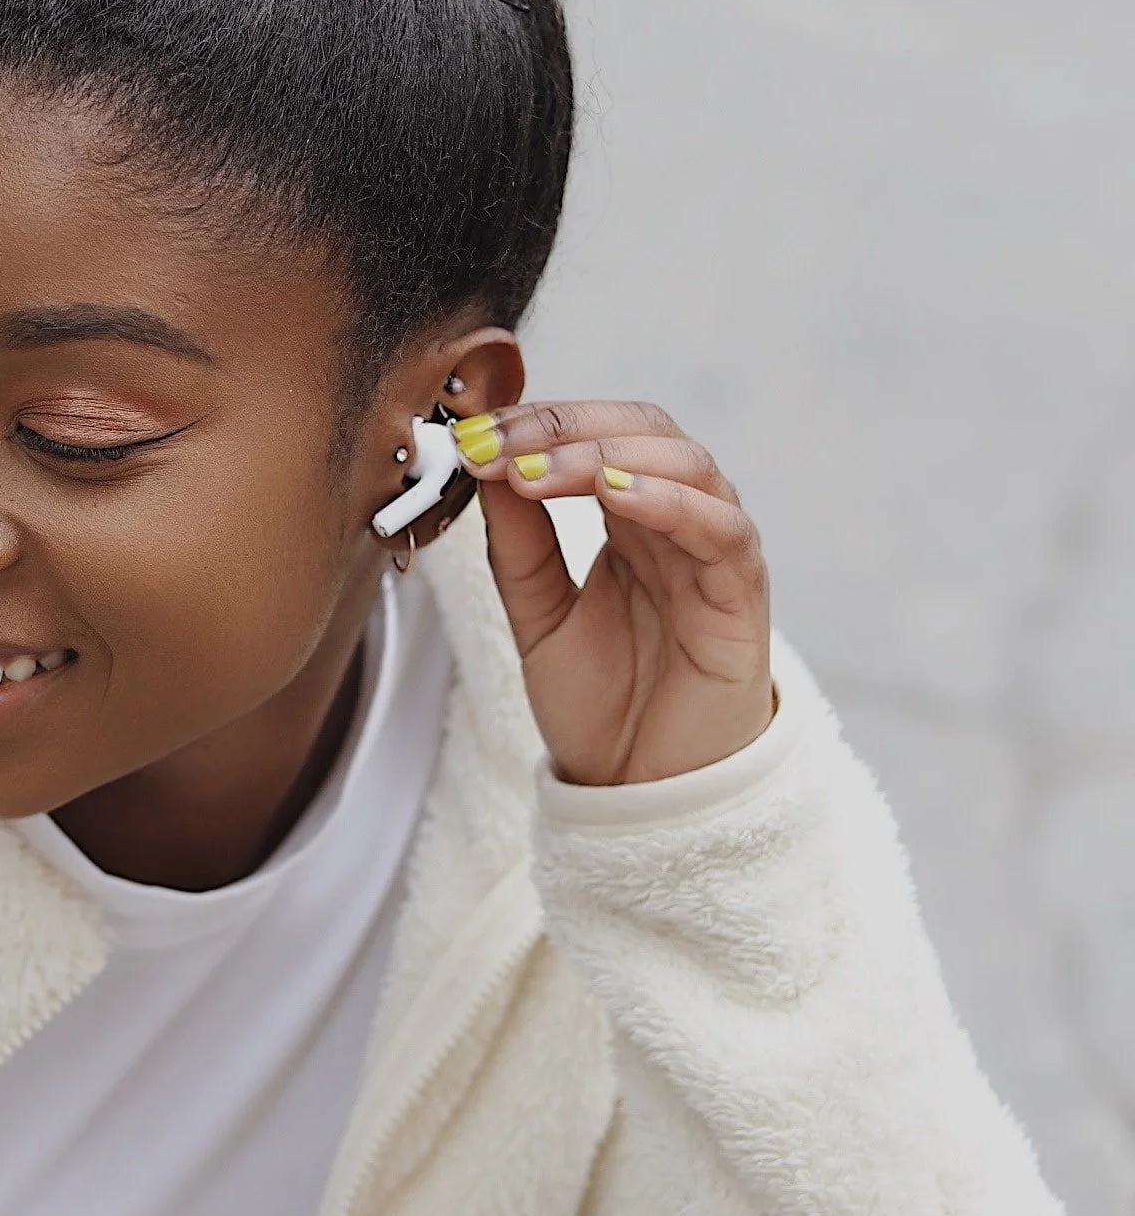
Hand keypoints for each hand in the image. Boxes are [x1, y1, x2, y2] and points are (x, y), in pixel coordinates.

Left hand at [449, 400, 773, 784]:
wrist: (644, 793)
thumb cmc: (602, 704)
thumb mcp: (536, 615)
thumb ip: (518, 544)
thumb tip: (485, 463)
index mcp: (630, 517)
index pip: (597, 433)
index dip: (537, 422)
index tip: (472, 434)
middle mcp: (678, 522)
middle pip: (643, 431)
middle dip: (565, 427)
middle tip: (499, 442)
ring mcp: (715, 553)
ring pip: (686, 465)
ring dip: (606, 455)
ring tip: (538, 469)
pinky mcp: (743, 597)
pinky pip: (721, 531)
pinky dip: (671, 502)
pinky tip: (615, 495)